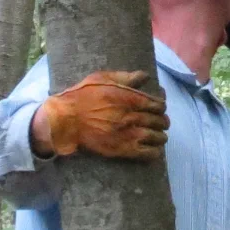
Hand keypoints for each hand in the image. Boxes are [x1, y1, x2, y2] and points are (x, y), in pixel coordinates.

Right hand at [29, 70, 167, 161]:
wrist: (66, 120)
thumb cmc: (82, 96)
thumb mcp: (102, 78)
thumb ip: (125, 77)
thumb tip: (145, 76)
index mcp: (129, 98)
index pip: (158, 104)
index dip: (161, 107)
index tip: (159, 108)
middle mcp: (132, 116)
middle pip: (159, 120)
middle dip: (163, 122)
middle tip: (161, 123)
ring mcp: (128, 134)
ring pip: (156, 137)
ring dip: (161, 137)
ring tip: (160, 137)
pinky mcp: (122, 149)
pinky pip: (147, 153)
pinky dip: (155, 152)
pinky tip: (154, 150)